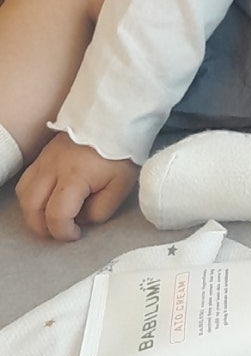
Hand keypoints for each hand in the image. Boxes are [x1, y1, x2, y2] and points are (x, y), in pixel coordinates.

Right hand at [15, 132, 138, 240]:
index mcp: (75, 177)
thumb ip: (100, 210)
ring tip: (50, 217)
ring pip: (23, 194)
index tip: (76, 234)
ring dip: (33, 212)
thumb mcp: (121, 186)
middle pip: (31, 207)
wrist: (114, 120)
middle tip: (60, 231)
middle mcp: (53, 168)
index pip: (56, 215)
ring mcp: (45, 159)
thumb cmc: (120, 153)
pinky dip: (31, 196)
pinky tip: (47, 199)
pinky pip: (26, 180)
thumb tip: (80, 220)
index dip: (63, 232)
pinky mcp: (43, 154)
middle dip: (42, 227)